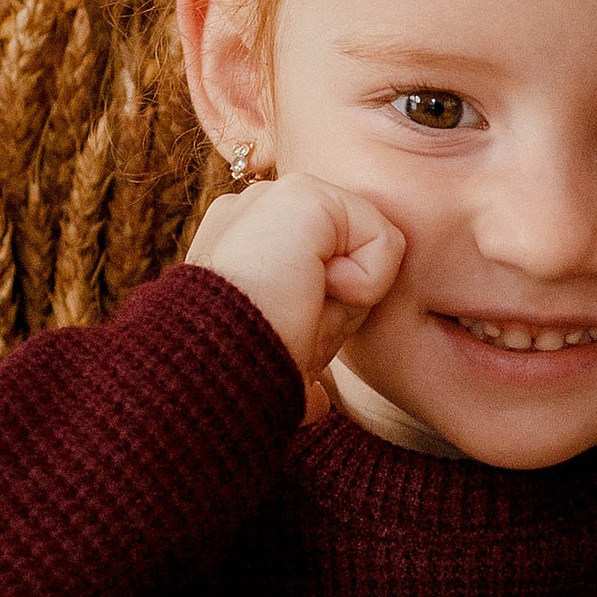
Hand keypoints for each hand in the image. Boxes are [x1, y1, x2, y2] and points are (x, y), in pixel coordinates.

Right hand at [187, 173, 404, 388]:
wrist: (212, 368)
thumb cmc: (243, 374)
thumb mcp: (284, 352)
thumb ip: (304, 345)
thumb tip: (318, 401)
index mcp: (247, 242)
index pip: (332, 258)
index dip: (332, 308)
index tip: (287, 328)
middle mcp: (257, 210)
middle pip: (356, 250)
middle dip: (344, 300)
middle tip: (295, 320)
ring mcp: (276, 196)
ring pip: (373, 245)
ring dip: (350, 297)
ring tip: (299, 306)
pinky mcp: (304, 194)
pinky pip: (384, 240)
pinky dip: (364, 282)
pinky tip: (314, 289)